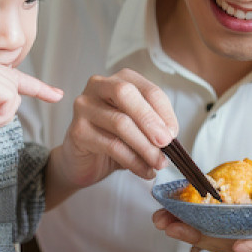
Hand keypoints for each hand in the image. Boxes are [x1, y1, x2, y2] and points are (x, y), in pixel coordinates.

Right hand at [50, 68, 178, 189]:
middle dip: (150, 120)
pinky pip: (111, 145)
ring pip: (120, 122)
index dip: (165, 112)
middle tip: (166, 143)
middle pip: (127, 94)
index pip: (148, 90)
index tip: (174, 134)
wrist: (85, 162)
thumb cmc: (115, 139)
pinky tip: (145, 171)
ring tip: (159, 163)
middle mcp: (99, 86)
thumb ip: (155, 127)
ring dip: (145, 146)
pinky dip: (133, 161)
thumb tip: (170, 136)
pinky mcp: (78, 130)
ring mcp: (84, 107)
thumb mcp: (140, 129)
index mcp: (121, 80)